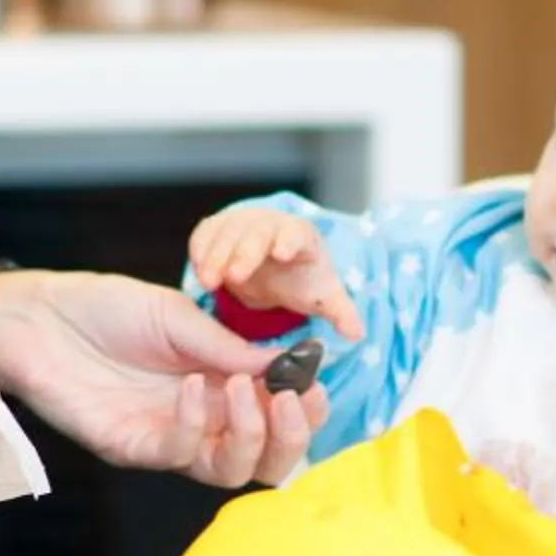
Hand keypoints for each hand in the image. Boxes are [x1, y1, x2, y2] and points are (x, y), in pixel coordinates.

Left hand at [0, 269, 325, 488]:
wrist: (36, 314)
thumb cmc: (104, 308)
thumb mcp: (176, 315)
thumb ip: (227, 344)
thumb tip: (290, 364)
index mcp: (220, 385)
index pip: (278, 417)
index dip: (305, 409)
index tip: (314, 381)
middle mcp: (201, 419)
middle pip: (265, 459)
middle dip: (291, 436)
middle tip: (295, 400)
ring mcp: (166, 437)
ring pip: (230, 470)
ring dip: (251, 434)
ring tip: (245, 388)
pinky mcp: (130, 445)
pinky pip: (177, 453)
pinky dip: (196, 424)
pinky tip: (194, 387)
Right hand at [187, 208, 365, 340]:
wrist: (273, 259)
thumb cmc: (298, 276)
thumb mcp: (320, 294)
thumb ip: (340, 313)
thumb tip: (357, 333)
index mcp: (300, 236)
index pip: (296, 232)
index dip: (289, 240)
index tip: (282, 254)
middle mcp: (269, 223)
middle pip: (256, 232)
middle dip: (244, 252)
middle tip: (233, 277)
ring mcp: (241, 222)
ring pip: (226, 232)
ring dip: (216, 255)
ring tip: (208, 282)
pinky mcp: (217, 227)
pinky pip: (205, 233)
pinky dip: (200, 250)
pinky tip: (198, 271)